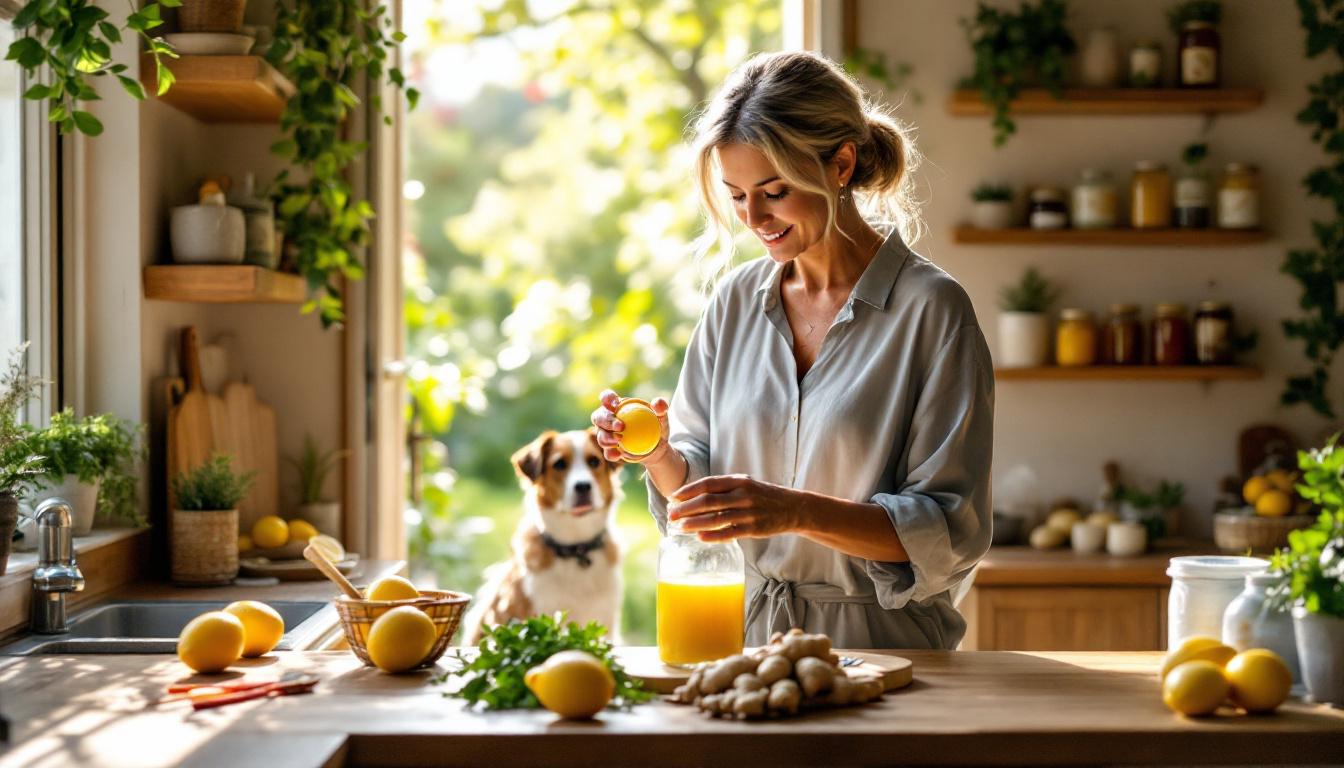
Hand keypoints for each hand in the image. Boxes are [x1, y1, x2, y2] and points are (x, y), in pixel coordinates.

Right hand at [590, 389, 670, 464]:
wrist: (656, 447)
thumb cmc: (656, 426)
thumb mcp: (662, 416)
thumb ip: (661, 407)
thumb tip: (656, 403)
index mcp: (617, 406)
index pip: (607, 397)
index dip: (606, 398)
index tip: (615, 404)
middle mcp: (608, 419)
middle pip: (598, 417)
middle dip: (607, 421)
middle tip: (621, 427)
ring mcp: (606, 435)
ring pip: (600, 435)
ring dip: (606, 438)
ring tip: (619, 440)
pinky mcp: (610, 449)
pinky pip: (607, 452)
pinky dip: (611, 453)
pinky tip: (618, 455)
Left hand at [667, 474, 804, 541]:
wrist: (792, 508)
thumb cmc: (762, 496)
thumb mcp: (745, 484)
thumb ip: (723, 488)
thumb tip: (693, 496)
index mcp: (739, 481)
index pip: (708, 484)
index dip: (688, 491)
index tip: (673, 497)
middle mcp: (743, 495)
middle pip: (708, 501)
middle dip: (686, 508)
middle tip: (671, 514)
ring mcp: (749, 513)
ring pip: (716, 518)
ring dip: (695, 523)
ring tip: (680, 527)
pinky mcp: (753, 529)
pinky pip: (729, 533)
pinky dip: (713, 535)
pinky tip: (699, 537)